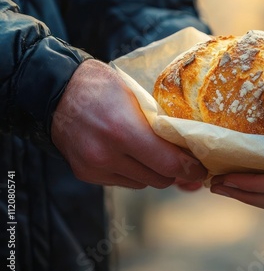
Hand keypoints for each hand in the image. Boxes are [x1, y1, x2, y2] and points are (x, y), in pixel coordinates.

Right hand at [52, 59, 206, 188]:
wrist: (56, 91)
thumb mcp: (138, 97)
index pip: (169, 164)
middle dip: (174, 171)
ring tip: (154, 153)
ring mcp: (94, 167)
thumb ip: (161, 125)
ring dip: (154, 172)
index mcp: (123, 130)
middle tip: (182, 159)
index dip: (191, 169)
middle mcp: (106, 154)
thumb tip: (189, 149)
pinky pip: (124, 182)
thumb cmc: (102, 86)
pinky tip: (130, 155)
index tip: (201, 169)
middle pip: (159, 179)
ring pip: (143, 183)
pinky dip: (134, 172)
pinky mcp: (86, 174)